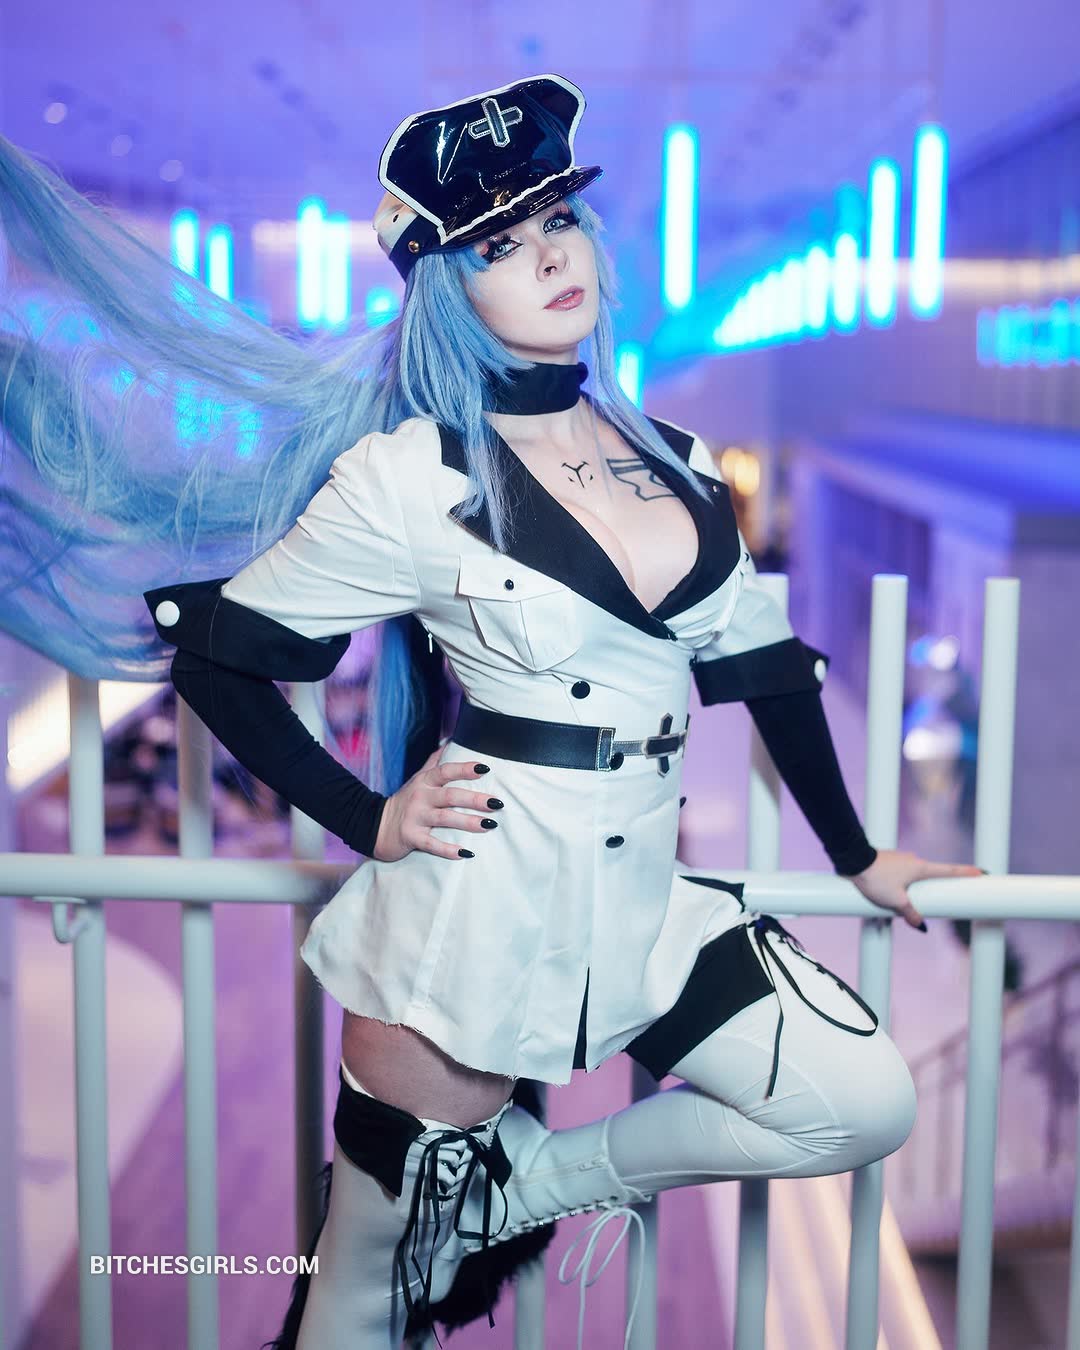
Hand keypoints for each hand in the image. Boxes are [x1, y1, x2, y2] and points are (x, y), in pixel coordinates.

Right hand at [373, 745, 501, 862]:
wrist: (375, 825)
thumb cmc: (405, 801)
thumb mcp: (418, 779)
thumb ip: (434, 761)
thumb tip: (451, 740)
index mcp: (424, 782)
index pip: (445, 771)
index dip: (464, 769)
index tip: (484, 769)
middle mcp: (420, 797)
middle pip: (450, 796)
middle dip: (474, 799)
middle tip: (496, 803)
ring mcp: (415, 818)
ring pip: (445, 819)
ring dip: (468, 822)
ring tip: (489, 825)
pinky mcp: (411, 837)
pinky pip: (432, 844)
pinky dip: (448, 850)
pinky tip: (466, 853)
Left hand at [849, 848, 982, 929]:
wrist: (852, 859)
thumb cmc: (875, 878)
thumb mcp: (895, 901)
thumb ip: (910, 914)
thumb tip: (920, 925)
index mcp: (921, 868)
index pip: (949, 871)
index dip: (966, 873)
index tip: (981, 872)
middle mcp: (914, 860)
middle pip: (931, 877)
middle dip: (934, 889)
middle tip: (942, 899)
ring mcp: (901, 859)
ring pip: (912, 878)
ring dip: (911, 890)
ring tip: (898, 903)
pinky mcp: (889, 861)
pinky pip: (899, 876)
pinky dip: (898, 885)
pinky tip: (886, 893)